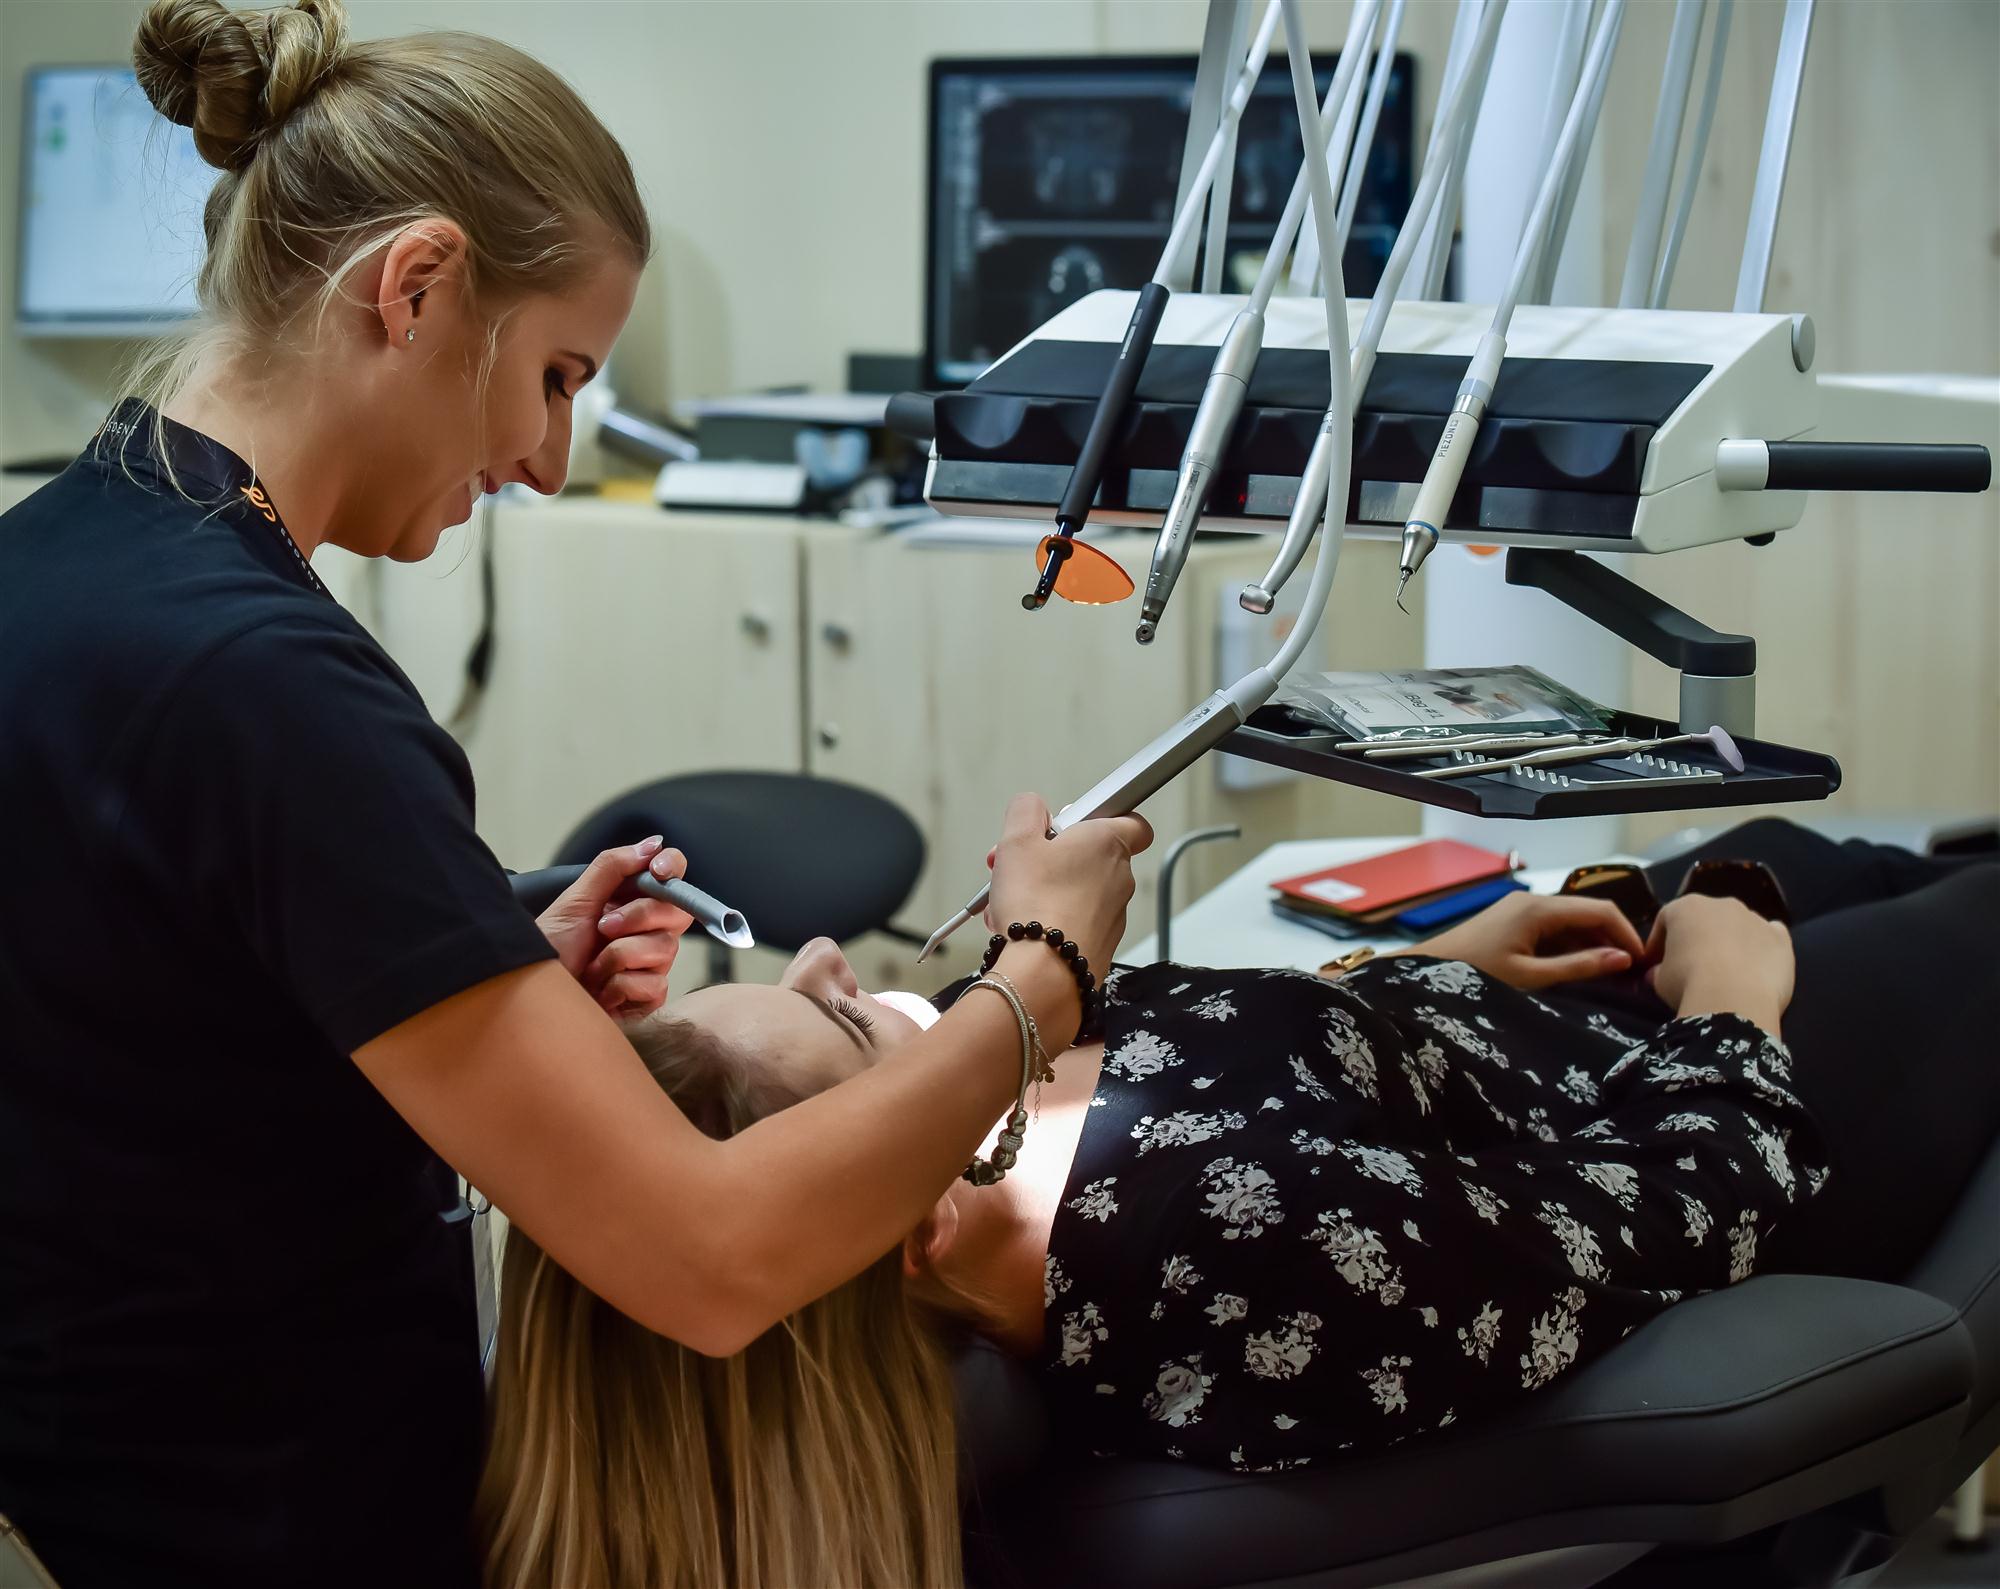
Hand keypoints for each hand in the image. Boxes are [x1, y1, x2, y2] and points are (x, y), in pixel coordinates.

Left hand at [536, 836, 696, 1018]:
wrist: (535, 994)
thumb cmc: (552, 949)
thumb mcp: (575, 900)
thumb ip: (612, 867)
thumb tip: (653, 844)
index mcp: (632, 901)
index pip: (672, 875)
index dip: (672, 868)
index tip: (656, 870)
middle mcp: (648, 930)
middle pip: (677, 912)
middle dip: (637, 917)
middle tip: (602, 927)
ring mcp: (651, 964)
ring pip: (664, 948)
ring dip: (618, 956)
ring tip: (592, 966)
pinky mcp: (649, 997)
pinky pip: (654, 984)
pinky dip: (619, 985)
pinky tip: (601, 990)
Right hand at [985, 792, 1153, 976]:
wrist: (1043, 971)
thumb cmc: (1034, 903)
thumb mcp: (1017, 839)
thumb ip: (1026, 810)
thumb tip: (1032, 806)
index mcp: (1108, 843)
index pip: (1131, 819)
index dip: (1101, 817)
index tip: (1071, 824)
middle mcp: (1120, 877)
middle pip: (1090, 856)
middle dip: (1052, 857)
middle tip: (1020, 863)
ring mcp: (1114, 913)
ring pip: (1077, 891)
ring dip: (1045, 889)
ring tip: (1011, 900)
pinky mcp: (1101, 943)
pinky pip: (1075, 921)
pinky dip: (1051, 919)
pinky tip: (1021, 926)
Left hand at [1409, 892, 1645, 990]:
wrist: (1427, 971)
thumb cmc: (1474, 975)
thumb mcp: (1531, 977)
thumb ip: (1578, 967)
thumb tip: (1623, 959)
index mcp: (1539, 908)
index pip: (1600, 910)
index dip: (1628, 934)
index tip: (1645, 962)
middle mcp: (1534, 900)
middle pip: (1588, 913)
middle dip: (1613, 939)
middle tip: (1632, 974)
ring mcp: (1523, 908)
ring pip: (1573, 921)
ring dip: (1594, 944)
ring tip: (1612, 976)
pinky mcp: (1515, 920)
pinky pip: (1555, 928)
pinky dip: (1573, 945)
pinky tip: (1582, 969)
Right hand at [1644, 893, 1792, 1036]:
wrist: (1733, 997)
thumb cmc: (1687, 981)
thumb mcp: (1659, 980)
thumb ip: (1658, 971)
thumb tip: (1656, 973)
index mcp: (1685, 907)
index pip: (1666, 920)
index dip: (1658, 943)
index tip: (1655, 964)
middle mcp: (1721, 904)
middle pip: (1705, 919)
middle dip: (1698, 939)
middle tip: (1692, 967)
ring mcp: (1754, 918)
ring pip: (1739, 925)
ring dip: (1732, 942)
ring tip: (1727, 971)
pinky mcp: (1780, 937)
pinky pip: (1770, 935)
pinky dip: (1764, 946)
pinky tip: (1758, 965)